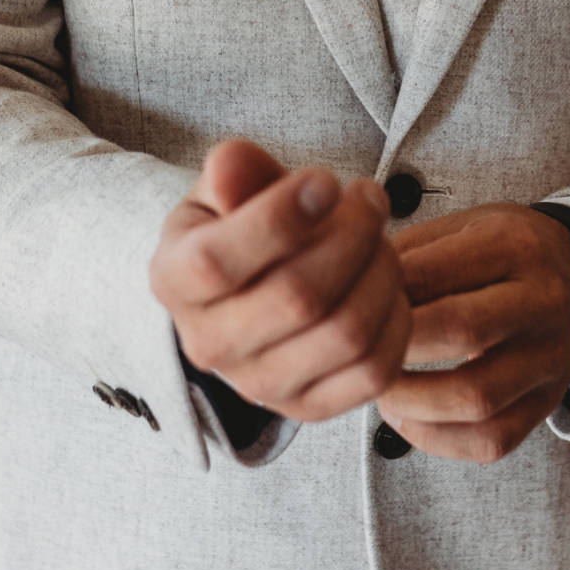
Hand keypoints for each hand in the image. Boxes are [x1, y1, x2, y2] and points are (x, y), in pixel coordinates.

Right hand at [150, 139, 411, 421]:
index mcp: (174, 281)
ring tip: (379, 237)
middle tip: (368, 198)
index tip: (324, 179)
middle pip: (298, 297)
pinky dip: (395, 319)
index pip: (217, 261)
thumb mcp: (224, 190)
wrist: (245, 291)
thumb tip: (233, 162)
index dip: (280, 216)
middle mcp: (208, 345)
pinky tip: (386, 283)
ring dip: (380, 272)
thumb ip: (234, 171)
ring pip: (345, 334)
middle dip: (352, 234)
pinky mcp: (309, 407)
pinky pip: (374, 371)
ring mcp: (259, 385)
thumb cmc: (240, 229)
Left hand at [375, 203, 569, 463]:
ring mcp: (550, 357)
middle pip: (460, 332)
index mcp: (513, 247)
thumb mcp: (458, 227)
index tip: (346, 310)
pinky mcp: (548, 401)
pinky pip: (492, 439)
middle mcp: (541, 302)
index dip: (380, 298)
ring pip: (477, 398)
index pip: (433, 276)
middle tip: (355, 355)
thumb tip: (350, 295)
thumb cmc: (499, 249)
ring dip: (412, 403)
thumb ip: (407, 256)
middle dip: (394, 349)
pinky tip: (407, 420)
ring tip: (377, 391)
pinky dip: (439, 439)